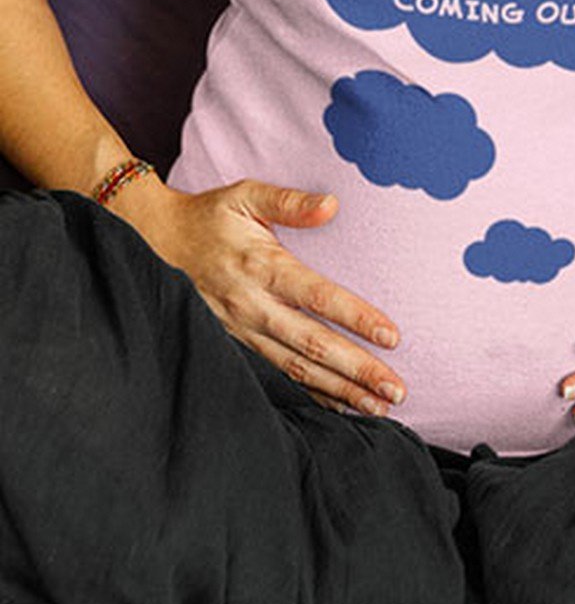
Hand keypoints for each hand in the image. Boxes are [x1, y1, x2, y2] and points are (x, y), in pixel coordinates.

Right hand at [118, 176, 407, 418]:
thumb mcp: (245, 195)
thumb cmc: (208, 216)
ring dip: (337, 390)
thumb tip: (332, 205)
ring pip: (294, 367)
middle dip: (356, 370)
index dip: (355, 317)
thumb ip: (290, 202)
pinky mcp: (232, 345)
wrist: (150, 240)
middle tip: (396, 390)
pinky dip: (306, 394)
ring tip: (376, 407)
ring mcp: (239, 330)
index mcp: (261, 266)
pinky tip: (335, 407)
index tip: (392, 336)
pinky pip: (274, 376)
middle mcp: (251, 305)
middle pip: (311, 343)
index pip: (317, 296)